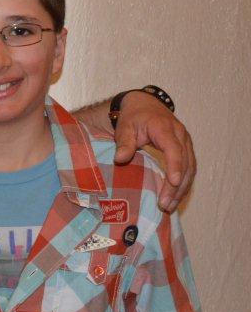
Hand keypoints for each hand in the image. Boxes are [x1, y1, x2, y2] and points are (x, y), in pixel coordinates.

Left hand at [111, 90, 194, 211]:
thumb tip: (120, 159)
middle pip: (185, 162)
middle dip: (177, 185)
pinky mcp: (186, 149)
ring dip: (182, 188)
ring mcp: (186, 142)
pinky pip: (189, 168)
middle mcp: (180, 135)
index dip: (175, 165)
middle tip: (165, 204)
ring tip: (170, 206)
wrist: (144, 105)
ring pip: (190, 168)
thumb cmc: (133, 118)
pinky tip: (175, 197)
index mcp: (165, 128)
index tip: (173, 182)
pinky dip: (184, 184)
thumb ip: (123, 143)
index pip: (174, 149)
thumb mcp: (125, 127)